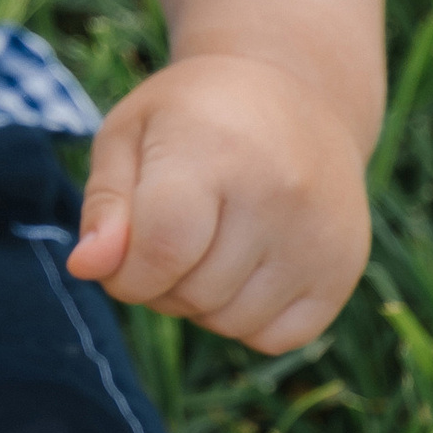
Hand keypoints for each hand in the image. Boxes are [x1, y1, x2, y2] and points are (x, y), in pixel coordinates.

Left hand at [66, 52, 370, 354]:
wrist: (298, 94)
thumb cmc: (194, 118)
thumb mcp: (131, 135)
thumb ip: (104, 205)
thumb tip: (86, 268)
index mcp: (216, 150)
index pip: (159, 252)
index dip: (124, 271)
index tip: (120, 252)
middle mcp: (280, 193)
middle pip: (191, 293)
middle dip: (159, 283)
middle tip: (170, 234)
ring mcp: (320, 234)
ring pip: (229, 322)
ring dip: (201, 303)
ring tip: (210, 244)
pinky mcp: (345, 267)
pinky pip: (274, 338)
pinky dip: (247, 319)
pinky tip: (248, 266)